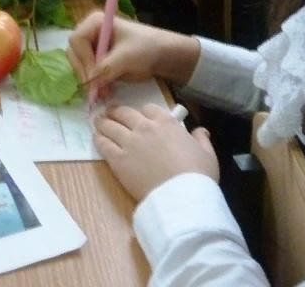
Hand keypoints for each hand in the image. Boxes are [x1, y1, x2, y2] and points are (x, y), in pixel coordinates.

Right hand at [67, 11, 199, 89]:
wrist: (163, 56)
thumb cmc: (146, 48)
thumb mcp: (126, 57)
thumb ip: (106, 68)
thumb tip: (89, 82)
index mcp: (95, 22)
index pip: (77, 40)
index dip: (83, 59)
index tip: (94, 76)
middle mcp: (91, 32)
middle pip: (75, 53)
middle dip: (84, 72)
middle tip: (96, 89)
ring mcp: (93, 47)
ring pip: (79, 65)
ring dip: (89, 80)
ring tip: (103, 93)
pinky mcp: (97, 60)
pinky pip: (88, 72)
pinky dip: (94, 83)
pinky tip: (104, 92)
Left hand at [94, 103, 217, 200]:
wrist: (181, 196)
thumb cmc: (198, 174)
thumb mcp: (207, 154)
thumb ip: (201, 139)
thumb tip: (200, 130)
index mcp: (166, 122)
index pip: (148, 108)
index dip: (143, 112)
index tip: (140, 117)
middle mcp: (144, 127)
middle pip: (124, 113)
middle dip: (116, 111)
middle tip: (111, 113)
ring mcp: (128, 142)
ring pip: (110, 125)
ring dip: (103, 121)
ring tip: (98, 121)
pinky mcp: (117, 159)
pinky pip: (103, 144)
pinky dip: (98, 138)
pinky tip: (96, 137)